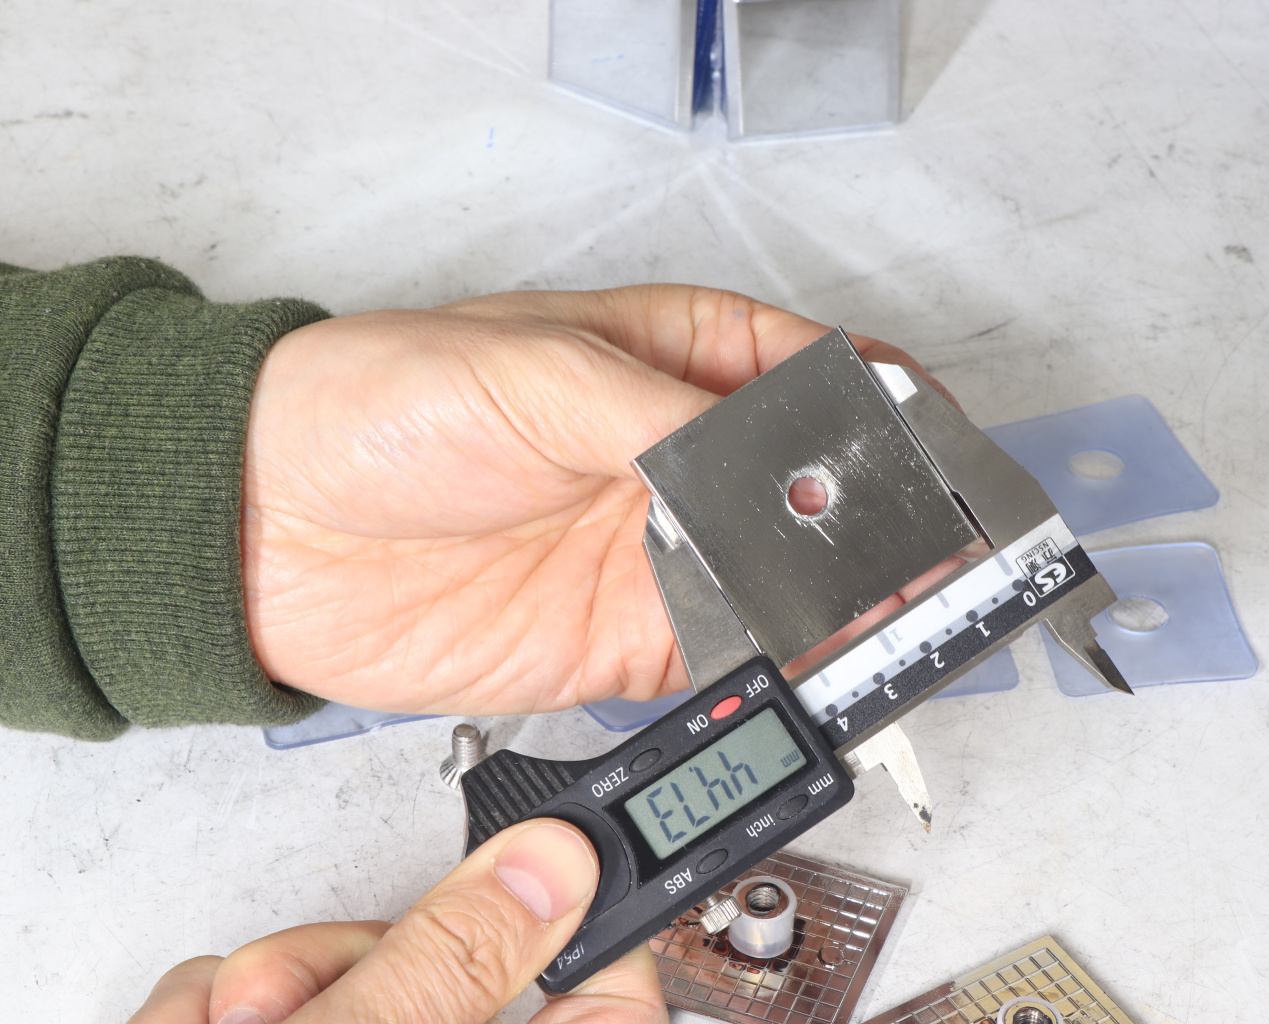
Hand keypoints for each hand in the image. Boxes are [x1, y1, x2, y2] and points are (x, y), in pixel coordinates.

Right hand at [127, 818, 663, 1023]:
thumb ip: (451, 964)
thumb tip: (551, 869)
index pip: (609, 1003)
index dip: (573, 929)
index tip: (536, 866)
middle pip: (457, 969)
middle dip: (358, 959)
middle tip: (280, 994)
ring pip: (357, 976)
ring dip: (272, 991)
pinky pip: (278, 1002)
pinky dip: (217, 1013)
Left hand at [243, 286, 951, 714]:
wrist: (267, 529)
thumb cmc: (378, 404)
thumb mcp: (538, 374)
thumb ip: (672, 424)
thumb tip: (788, 463)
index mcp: (676, 358)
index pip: (821, 380)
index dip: (888, 418)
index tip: (934, 460)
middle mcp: (684, 460)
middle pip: (825, 492)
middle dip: (886, 525)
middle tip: (932, 559)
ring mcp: (664, 555)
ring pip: (794, 584)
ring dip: (848, 607)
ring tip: (897, 625)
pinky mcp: (631, 643)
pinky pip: (732, 661)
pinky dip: (781, 672)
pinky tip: (813, 672)